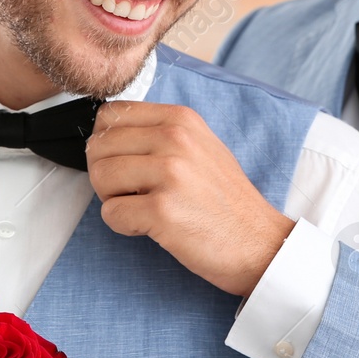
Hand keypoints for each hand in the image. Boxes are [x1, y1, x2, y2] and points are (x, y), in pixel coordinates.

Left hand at [87, 101, 295, 297]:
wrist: (260, 242)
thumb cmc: (225, 201)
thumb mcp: (200, 147)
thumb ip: (158, 134)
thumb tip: (108, 135)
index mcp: (181, 119)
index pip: (110, 115)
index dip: (108, 144)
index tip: (126, 164)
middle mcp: (175, 139)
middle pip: (98, 146)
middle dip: (106, 174)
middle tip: (133, 192)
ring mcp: (170, 173)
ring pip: (100, 176)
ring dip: (113, 199)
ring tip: (143, 207)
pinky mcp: (163, 210)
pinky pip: (111, 213)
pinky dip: (124, 225)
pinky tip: (152, 226)